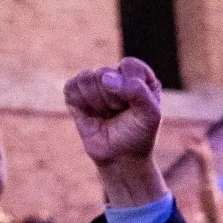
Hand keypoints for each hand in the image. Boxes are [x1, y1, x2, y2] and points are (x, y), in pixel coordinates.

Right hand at [63, 58, 167, 207]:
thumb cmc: (139, 133)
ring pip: (86, 78)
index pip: (129, 65)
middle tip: (119, 113)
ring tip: (107, 114)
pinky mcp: (75, 93)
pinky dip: (82, 105)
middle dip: (113, 99)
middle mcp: (116, 74)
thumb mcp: (150, 114)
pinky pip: (71, 88)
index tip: (135, 105)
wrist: (121, 157)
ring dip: (98, 103)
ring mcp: (94, 82)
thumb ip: (138, 91)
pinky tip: (92, 114)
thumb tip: (106, 78)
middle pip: (104, 72)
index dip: (130, 87)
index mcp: (138, 75)